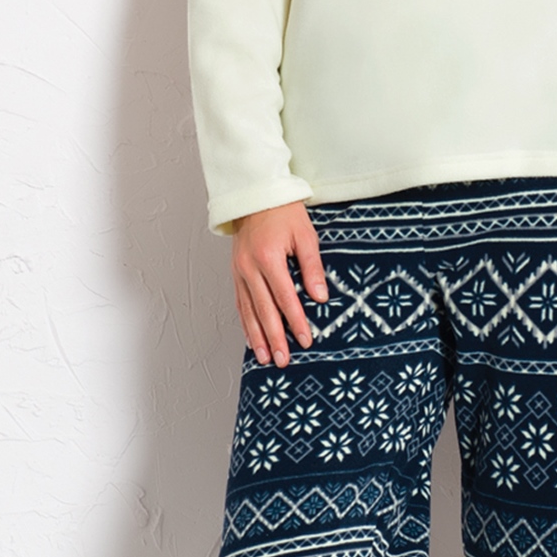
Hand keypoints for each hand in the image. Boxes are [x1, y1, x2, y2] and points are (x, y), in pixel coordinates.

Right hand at [230, 201, 328, 365]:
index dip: (296, 321)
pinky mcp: (236, 273)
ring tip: (266, 358)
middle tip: (284, 360)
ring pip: (248, 311)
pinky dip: (245, 323)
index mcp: (268, 258)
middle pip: (264, 310)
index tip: (306, 340)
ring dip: (257, 337)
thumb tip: (320, 297)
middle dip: (275, 338)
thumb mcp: (305, 236)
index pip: (285, 298)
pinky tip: (252, 339)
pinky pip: (240, 303)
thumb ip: (312, 268)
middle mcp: (249, 268)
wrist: (256, 195)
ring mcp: (239, 271)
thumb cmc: (284, 213)